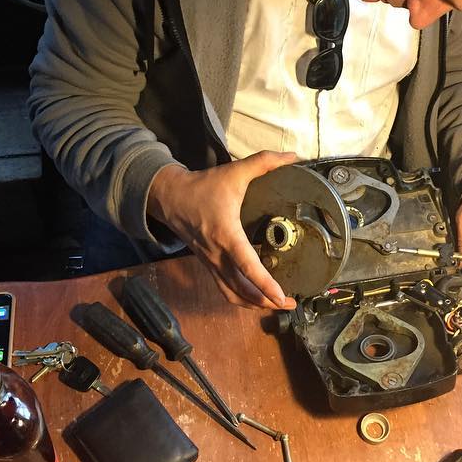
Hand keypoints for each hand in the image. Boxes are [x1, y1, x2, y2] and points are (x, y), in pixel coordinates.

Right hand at [148, 151, 298, 309]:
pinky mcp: (208, 265)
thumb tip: (292, 156)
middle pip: (241, 290)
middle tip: (290, 303)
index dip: (264, 284)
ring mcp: (210, 263)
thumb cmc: (203, 187)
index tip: (281, 296)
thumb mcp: (234, 172)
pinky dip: (241, 299)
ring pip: (232, 294)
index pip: (247, 265)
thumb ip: (263, 162)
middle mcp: (217, 255)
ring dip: (254, 304)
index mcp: (226, 234)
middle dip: (266, 301)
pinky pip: (224, 289)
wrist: (170, 197)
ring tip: (277, 304)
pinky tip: (256, 298)